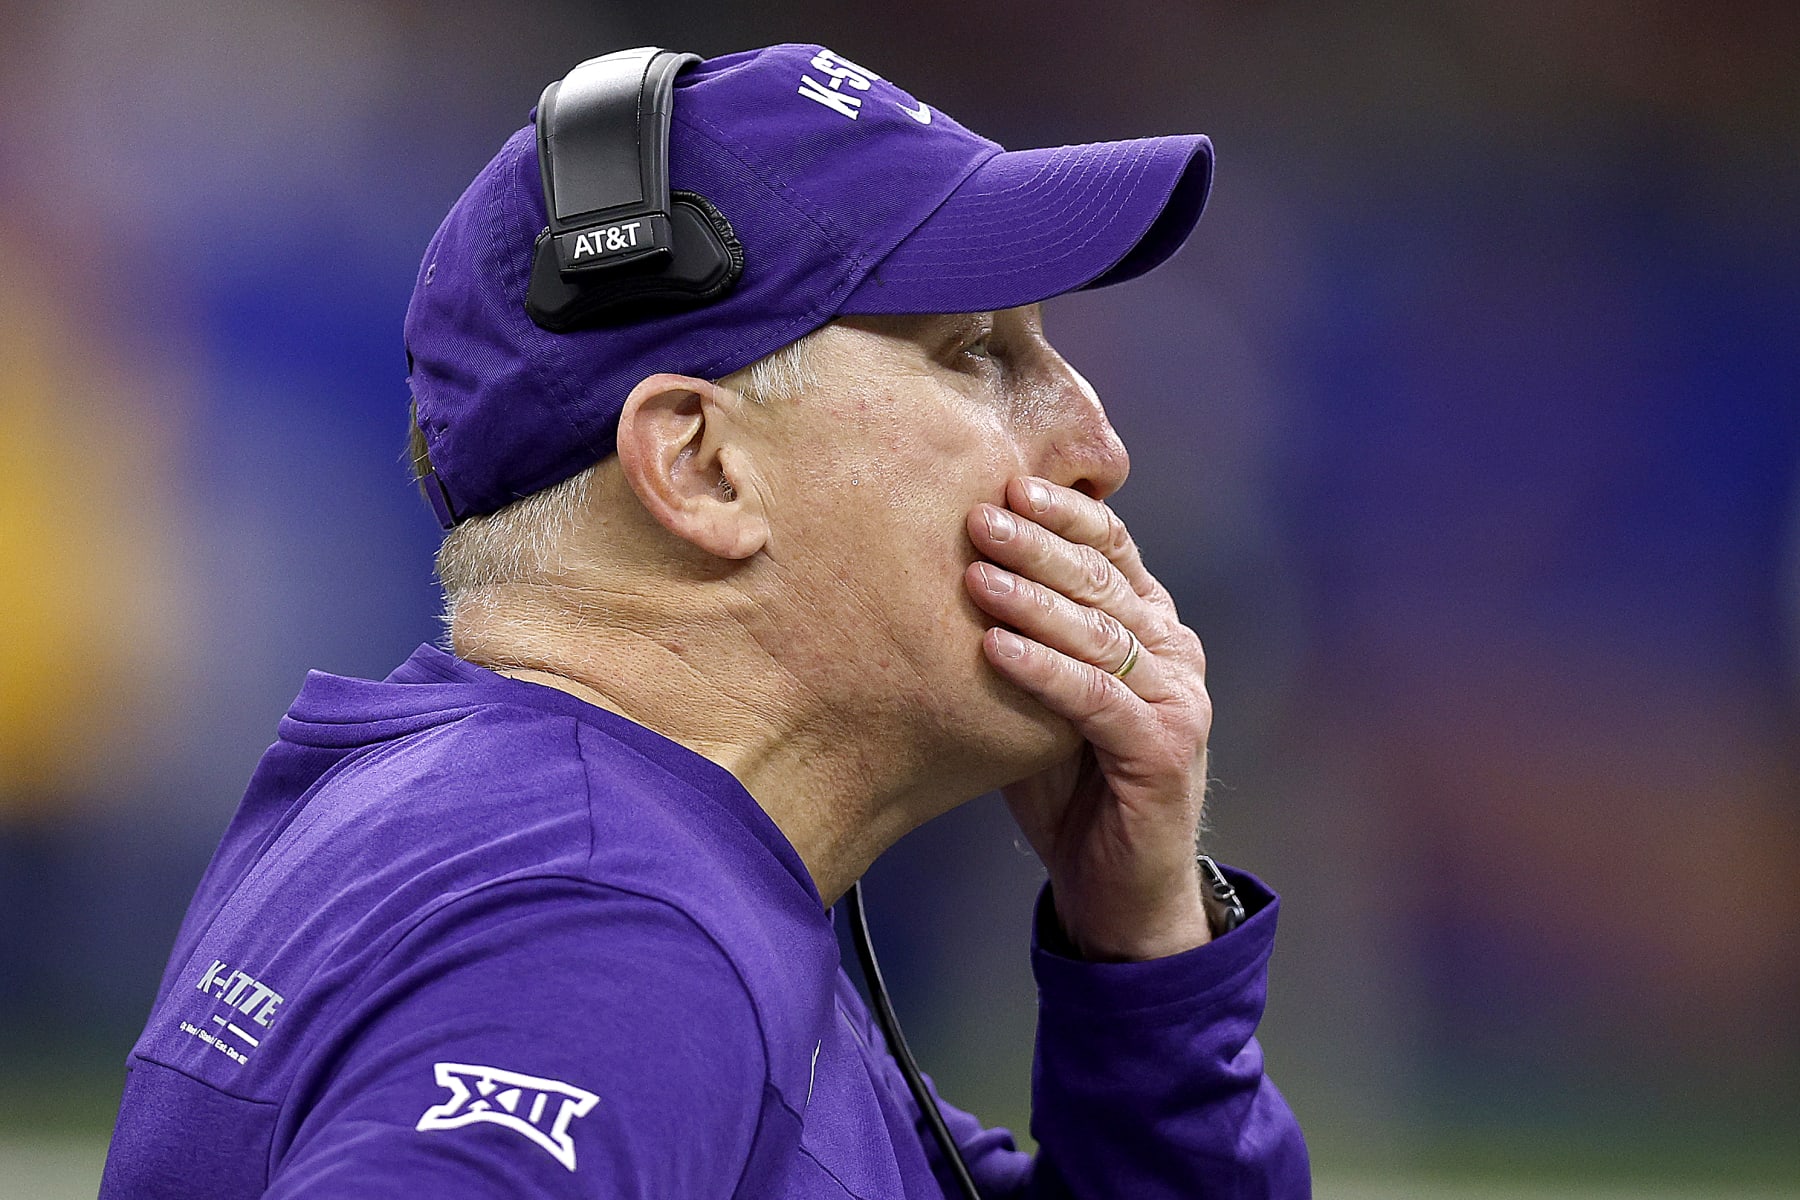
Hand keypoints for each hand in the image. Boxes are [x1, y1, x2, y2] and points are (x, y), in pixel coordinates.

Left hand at [964, 476, 1212, 960]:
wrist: (1118, 890)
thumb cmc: (1068, 789)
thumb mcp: (1039, 697)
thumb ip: (1020, 637)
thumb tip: (945, 572)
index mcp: (1150, 626)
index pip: (1113, 549)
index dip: (1065, 512)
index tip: (1008, 482)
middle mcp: (1174, 653)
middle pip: (1103, 581)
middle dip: (1038, 544)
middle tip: (979, 516)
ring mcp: (1178, 700)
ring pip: (1100, 633)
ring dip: (1034, 600)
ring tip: (975, 574)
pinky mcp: (1165, 749)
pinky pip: (1095, 698)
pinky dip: (1044, 671)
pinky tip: (997, 649)